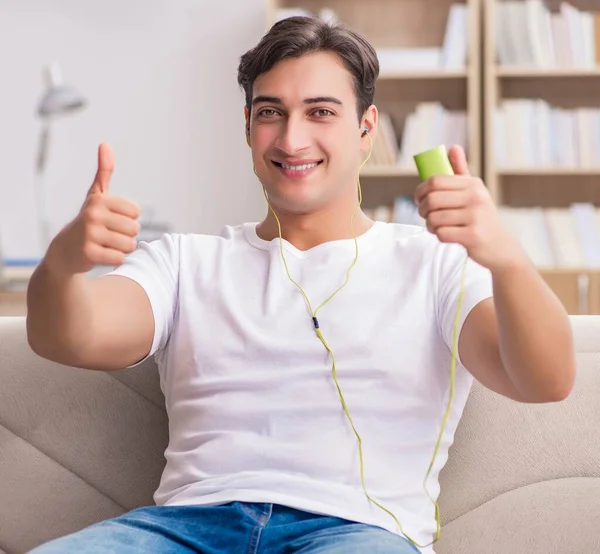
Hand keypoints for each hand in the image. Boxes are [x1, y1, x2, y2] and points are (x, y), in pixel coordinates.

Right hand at [45, 143, 140, 275]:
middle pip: (134, 229)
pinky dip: (115, 259)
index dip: (128, 219)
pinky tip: (102, 255)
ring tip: (106, 245)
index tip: (112, 220)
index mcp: (99, 200)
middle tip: (108, 235)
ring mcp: (90, 234)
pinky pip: (120, 258)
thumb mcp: (95, 196)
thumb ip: (104, 172)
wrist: (65, 251)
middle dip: (126, 235)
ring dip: (122, 248)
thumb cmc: (87, 221)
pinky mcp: (89, 253)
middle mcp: (93, 215)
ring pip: (129, 244)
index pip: (136, 212)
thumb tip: (105, 144)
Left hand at [414, 145, 526, 271]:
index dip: (420, 191)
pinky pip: (442, 233)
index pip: (435, 181)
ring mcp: (475, 216)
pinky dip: (439, 236)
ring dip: (430, 225)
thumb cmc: (481, 217)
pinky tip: (447, 235)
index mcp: (473, 184)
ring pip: (434, 218)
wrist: (500, 246)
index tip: (419, 200)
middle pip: (431, 199)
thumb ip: (461, 172)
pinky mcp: (472, 235)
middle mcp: (475, 197)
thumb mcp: (474, 192)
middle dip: (423, 210)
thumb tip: (453, 147)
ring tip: (437, 227)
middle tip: (426, 216)